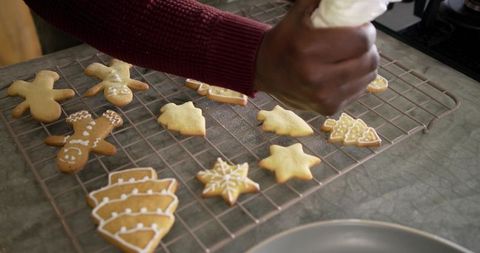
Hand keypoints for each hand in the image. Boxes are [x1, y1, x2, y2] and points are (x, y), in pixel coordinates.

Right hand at [254, 0, 378, 114]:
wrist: (264, 71)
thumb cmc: (284, 40)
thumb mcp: (298, 14)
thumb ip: (321, 1)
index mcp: (308, 49)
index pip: (361, 41)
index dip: (366, 32)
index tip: (359, 28)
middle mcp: (316, 77)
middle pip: (369, 60)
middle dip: (368, 48)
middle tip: (356, 42)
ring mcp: (323, 97)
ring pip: (368, 76)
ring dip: (364, 64)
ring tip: (349, 57)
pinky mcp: (328, 108)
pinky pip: (359, 90)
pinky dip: (356, 79)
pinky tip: (342, 72)